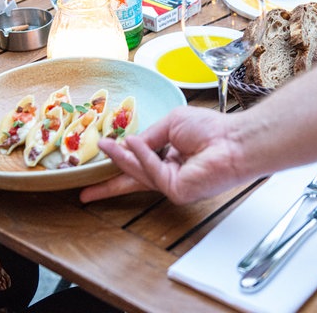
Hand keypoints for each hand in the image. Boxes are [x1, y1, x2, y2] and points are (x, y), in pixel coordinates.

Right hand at [80, 106, 245, 204]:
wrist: (232, 140)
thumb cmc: (209, 128)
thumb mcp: (171, 123)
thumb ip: (148, 136)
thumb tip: (128, 143)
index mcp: (170, 157)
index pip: (141, 163)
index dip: (121, 159)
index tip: (103, 152)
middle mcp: (170, 173)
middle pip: (133, 181)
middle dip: (108, 187)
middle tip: (85, 193)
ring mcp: (172, 184)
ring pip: (138, 173)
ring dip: (120, 158)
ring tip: (104, 145)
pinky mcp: (176, 190)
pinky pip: (150, 170)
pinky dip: (141, 154)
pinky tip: (131, 142)